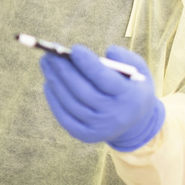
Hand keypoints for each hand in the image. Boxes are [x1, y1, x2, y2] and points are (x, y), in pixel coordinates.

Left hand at [41, 44, 164, 151]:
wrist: (135, 122)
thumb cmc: (131, 86)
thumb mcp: (138, 69)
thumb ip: (124, 58)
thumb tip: (105, 52)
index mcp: (130, 97)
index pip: (106, 80)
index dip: (89, 64)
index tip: (74, 49)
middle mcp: (114, 115)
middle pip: (83, 92)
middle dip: (64, 71)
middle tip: (50, 53)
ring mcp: (99, 128)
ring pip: (71, 103)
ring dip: (55, 82)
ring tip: (46, 64)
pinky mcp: (86, 135)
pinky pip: (65, 117)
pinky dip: (54, 99)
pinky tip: (49, 83)